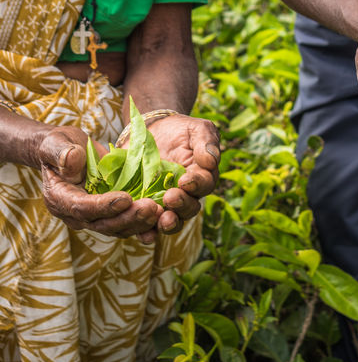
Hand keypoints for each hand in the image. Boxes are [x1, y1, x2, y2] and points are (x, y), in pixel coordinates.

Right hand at [39, 126, 159, 237]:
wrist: (68, 152)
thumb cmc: (61, 145)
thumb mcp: (57, 142)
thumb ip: (61, 152)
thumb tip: (71, 160)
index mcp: (60, 199)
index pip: (81, 208)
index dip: (104, 205)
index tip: (126, 198)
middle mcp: (77, 215)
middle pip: (104, 224)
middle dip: (128, 217)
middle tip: (151, 208)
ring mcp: (96, 216)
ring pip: (119, 227)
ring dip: (140, 222)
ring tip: (160, 211)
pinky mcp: (111, 213)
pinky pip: (128, 222)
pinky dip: (145, 221)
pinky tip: (162, 213)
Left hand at [140, 114, 219, 237]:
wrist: (154, 131)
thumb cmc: (181, 130)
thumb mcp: (197, 128)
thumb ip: (206, 142)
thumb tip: (212, 160)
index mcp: (202, 177)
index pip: (204, 184)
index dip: (196, 184)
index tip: (185, 180)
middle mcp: (188, 195)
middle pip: (189, 208)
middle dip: (181, 205)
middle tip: (170, 198)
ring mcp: (166, 203)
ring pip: (172, 221)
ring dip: (167, 224)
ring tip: (161, 220)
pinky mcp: (146, 206)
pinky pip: (148, 225)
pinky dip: (147, 232)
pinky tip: (142, 234)